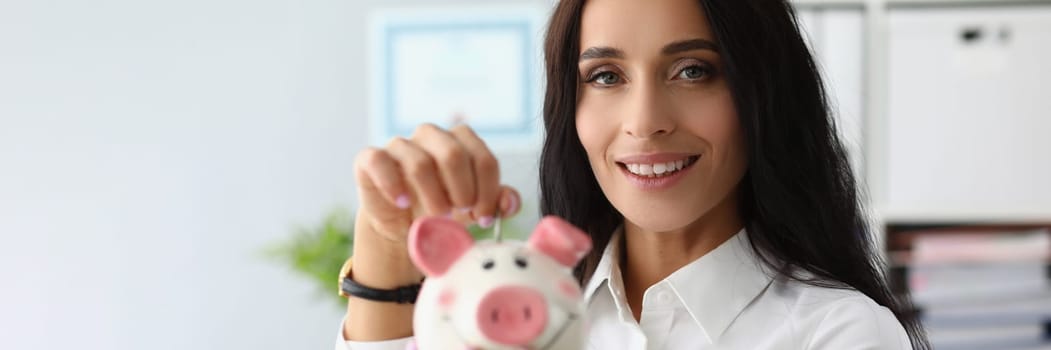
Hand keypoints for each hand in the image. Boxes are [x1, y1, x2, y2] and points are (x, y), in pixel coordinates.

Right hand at [353, 123, 520, 243]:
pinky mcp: (370, 160)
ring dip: (432, 196)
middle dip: (462, 190)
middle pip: (453, 154)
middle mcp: (431, 135)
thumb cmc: (444, 208)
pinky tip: (403, 203)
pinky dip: (392, 184)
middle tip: (461, 214)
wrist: (403, 226)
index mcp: (461, 140)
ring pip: (419, 162)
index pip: (483, 158)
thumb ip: (496, 202)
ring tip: (437, 216)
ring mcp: (400, 145)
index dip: (488, 191)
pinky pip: (378, 160)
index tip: (484, 217)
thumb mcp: (474, 208)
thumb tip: (510, 203)